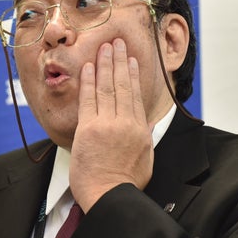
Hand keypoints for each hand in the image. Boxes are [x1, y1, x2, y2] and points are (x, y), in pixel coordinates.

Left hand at [69, 38, 153, 211]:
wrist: (109, 195)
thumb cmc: (126, 183)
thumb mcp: (146, 159)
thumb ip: (146, 138)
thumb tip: (148, 125)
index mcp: (140, 130)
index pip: (136, 95)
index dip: (132, 74)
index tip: (131, 60)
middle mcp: (125, 123)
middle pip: (122, 85)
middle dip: (119, 61)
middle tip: (117, 42)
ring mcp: (106, 124)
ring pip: (107, 87)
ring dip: (105, 64)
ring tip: (105, 47)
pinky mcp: (88, 129)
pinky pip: (88, 99)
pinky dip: (89, 81)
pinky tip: (88, 67)